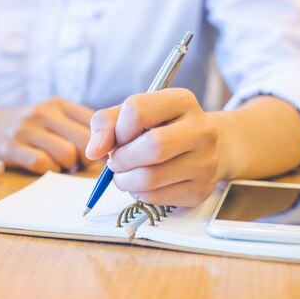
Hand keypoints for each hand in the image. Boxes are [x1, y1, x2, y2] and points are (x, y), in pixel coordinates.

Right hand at [0, 97, 94, 173]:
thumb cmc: (24, 125)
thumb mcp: (49, 114)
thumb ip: (76, 125)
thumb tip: (106, 150)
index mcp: (58, 104)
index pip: (95, 122)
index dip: (102, 142)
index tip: (95, 153)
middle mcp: (44, 113)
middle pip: (86, 141)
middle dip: (87, 158)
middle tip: (77, 163)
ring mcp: (27, 129)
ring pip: (67, 155)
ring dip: (66, 166)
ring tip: (57, 163)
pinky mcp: (12, 147)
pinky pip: (43, 165)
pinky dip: (47, 170)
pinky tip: (41, 165)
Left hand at [85, 88, 220, 206]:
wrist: (201, 148)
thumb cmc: (158, 127)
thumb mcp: (130, 115)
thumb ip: (105, 124)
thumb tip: (93, 151)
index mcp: (182, 100)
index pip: (137, 110)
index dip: (118, 128)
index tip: (118, 138)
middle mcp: (202, 129)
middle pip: (152, 146)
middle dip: (122, 158)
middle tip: (116, 161)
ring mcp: (206, 162)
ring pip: (151, 178)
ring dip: (125, 180)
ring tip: (125, 173)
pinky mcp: (201, 190)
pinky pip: (156, 198)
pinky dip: (138, 193)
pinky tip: (142, 184)